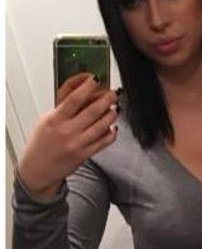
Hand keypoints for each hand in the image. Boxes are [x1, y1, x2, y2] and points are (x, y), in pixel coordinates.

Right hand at [16, 73, 117, 198]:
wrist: (39, 169)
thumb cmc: (42, 142)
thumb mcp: (47, 119)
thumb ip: (63, 105)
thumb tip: (80, 88)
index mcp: (55, 119)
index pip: (74, 99)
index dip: (87, 87)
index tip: (95, 79)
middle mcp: (67, 131)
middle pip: (92, 111)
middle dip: (106, 99)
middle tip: (113, 92)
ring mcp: (78, 144)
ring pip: (101, 126)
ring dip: (111, 115)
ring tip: (115, 107)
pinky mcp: (85, 155)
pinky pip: (104, 142)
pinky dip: (111, 133)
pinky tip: (112, 126)